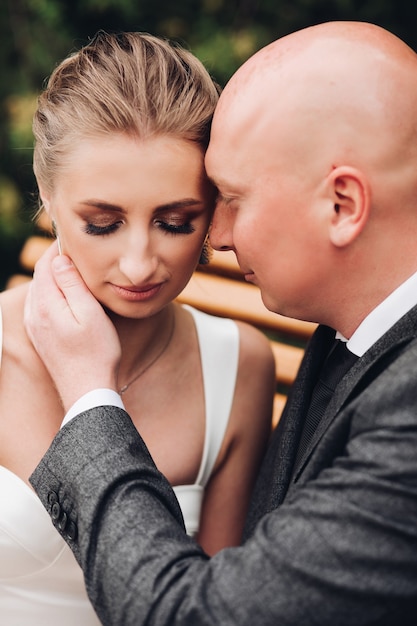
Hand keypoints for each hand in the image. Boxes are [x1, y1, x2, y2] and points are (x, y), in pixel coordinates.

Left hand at [24, 241, 120, 411]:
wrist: (87, 392)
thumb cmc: (96, 353)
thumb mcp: (90, 313)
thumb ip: (73, 284)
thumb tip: (60, 259)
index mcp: (45, 305)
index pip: (46, 264)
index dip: (60, 248)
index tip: (78, 240)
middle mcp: (34, 314)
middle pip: (41, 276)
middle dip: (57, 261)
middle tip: (81, 252)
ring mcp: (35, 327)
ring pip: (41, 291)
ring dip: (56, 278)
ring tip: (78, 270)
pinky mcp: (40, 337)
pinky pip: (42, 306)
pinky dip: (54, 294)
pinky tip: (69, 297)